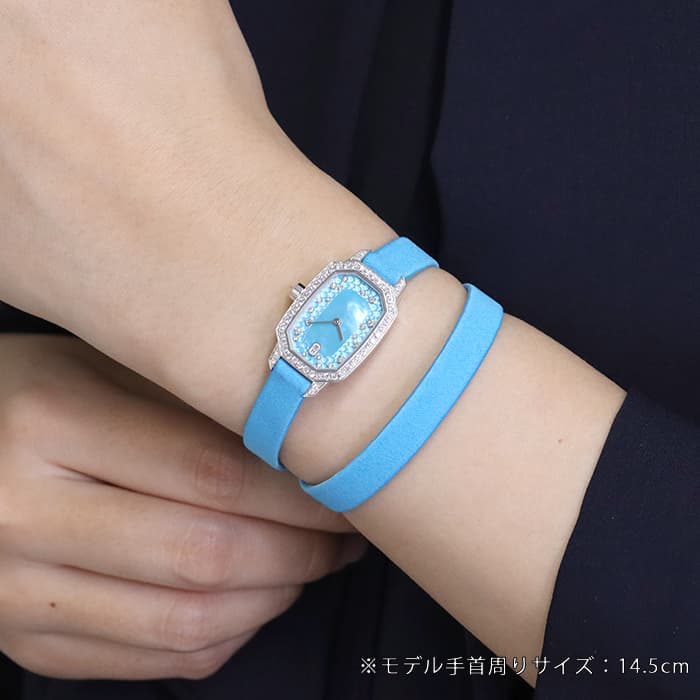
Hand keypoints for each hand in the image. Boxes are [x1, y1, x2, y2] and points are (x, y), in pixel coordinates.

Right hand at [0, 335, 365, 679]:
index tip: (346, 491)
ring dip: (272, 600)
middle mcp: (22, 514)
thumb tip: (297, 453)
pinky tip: (255, 601)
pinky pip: (151, 660)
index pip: (211, 473)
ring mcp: (16, 592)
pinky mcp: (25, 641)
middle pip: (205, 554)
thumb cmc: (34, 393)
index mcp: (49, 423)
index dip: (297, 494)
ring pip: (185, 621)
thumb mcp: (102, 369)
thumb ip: (191, 408)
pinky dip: (225, 636)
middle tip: (342, 535)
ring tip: (310, 567)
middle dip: (300, 553)